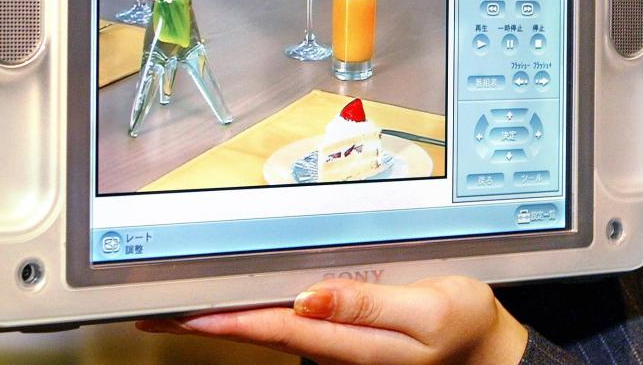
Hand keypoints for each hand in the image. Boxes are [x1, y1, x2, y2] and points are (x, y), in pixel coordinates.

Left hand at [136, 276, 528, 364]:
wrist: (486, 347)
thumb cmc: (460, 327)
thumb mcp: (425, 312)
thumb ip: (366, 305)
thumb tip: (309, 295)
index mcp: (349, 342)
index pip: (272, 327)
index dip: (221, 320)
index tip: (177, 313)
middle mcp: (335, 346)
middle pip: (260, 330)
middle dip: (206, 321)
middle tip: (156, 311)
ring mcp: (339, 343)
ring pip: (273, 327)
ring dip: (228, 315)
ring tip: (186, 303)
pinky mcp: (347, 333)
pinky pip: (295, 321)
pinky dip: (260, 310)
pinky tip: (246, 302)